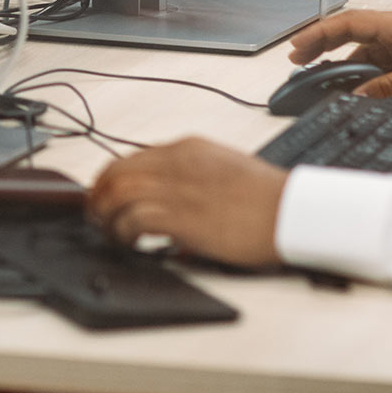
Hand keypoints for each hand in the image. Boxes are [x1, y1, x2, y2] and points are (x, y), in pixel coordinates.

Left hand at [87, 137, 285, 267]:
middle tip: (95, 214)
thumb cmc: (268, 200)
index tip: (104, 194)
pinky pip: (134, 219)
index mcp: (187, 149)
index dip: (110, 178)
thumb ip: (191, 176)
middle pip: (116, 171)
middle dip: (98, 194)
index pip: (131, 158)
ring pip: (118, 192)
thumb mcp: (223, 170)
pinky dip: (123, 231)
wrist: (296, 212)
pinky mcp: (184, 217)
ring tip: (107, 230)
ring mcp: (179, 188)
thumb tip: (167, 199)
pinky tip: (128, 242)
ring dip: (105, 213)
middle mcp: (177, 162)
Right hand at [288, 9, 391, 99]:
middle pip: (350, 33)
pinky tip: (356, 84)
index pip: (347, 23)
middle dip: (322, 44)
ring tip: (322, 75)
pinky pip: (381, 64)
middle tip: (298, 58)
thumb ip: (391, 86)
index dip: (319, 32)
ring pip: (365, 51)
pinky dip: (364, 73)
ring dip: (343, 62)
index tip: (297, 45)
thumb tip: (359, 94)